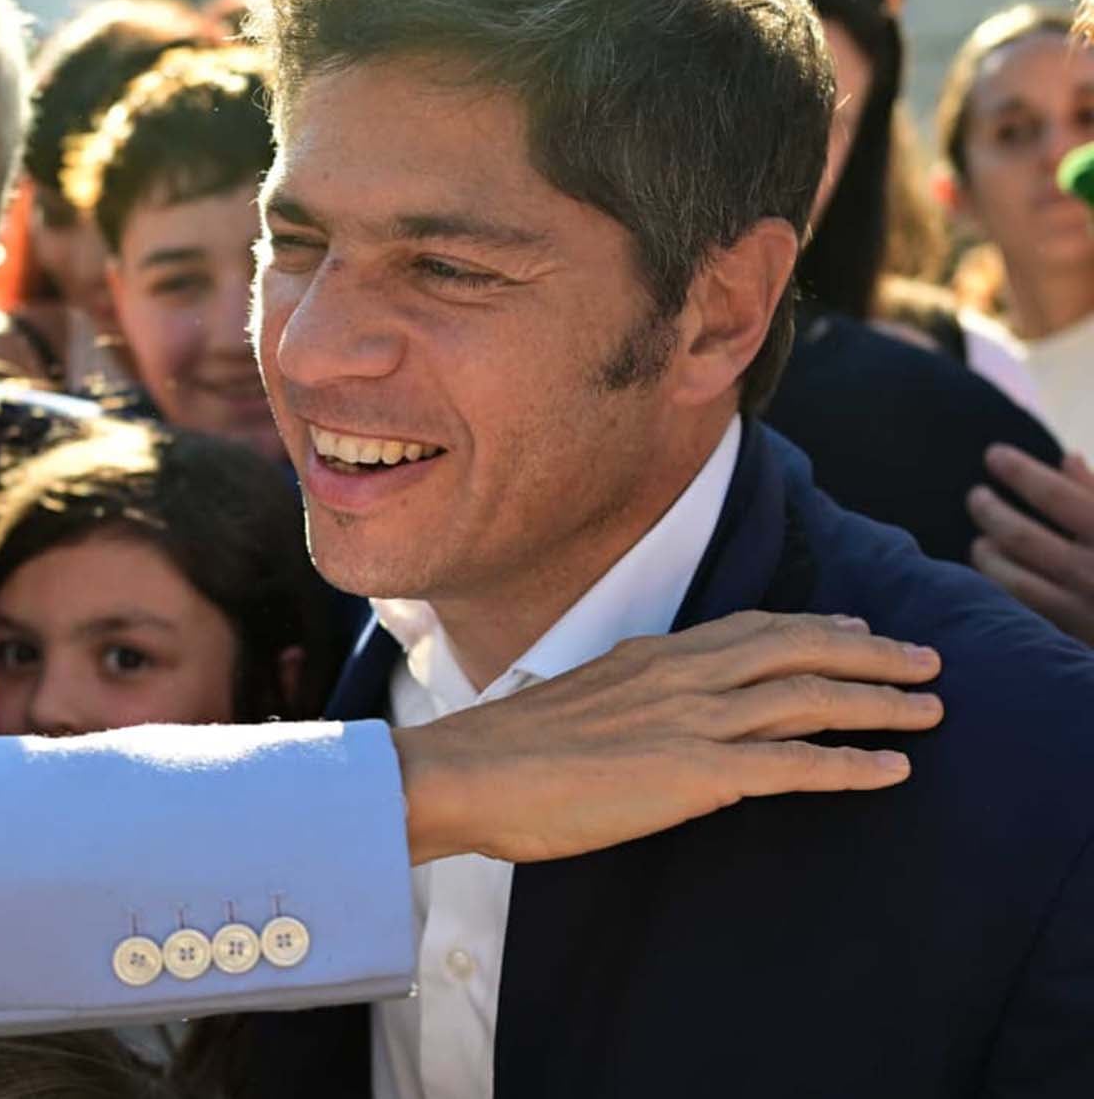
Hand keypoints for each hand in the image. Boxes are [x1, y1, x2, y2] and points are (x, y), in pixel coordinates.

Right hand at [393, 612, 942, 864]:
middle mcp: (679, 675)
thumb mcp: (574, 704)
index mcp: (649, 657)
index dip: (811, 625)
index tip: (854, 625)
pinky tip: (892, 770)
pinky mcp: (695, 773)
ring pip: (809, 696)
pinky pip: (795, 764)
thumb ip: (622, 705)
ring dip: (880, 701)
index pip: (749, 629)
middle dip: (869, 650)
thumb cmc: (503, 753)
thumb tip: (642, 725)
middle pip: (796, 647)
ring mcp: (690, 720)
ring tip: (930, 708)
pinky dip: (851, 764)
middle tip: (922, 659)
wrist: (467, 771)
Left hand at [968, 443, 1093, 644]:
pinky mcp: (1074, 641)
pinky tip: (995, 582)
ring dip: (987, 557)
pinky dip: (1001, 592)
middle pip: (1021, 538)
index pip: (1056, 494)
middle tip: (976, 497)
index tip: (994, 453)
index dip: (1020, 471)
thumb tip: (1066, 459)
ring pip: (1012, 581)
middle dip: (991, 512)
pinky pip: (1023, 613)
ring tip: (981, 544)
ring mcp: (1084, 612)